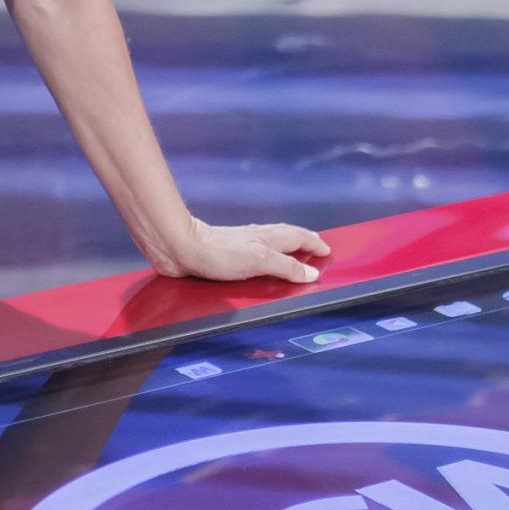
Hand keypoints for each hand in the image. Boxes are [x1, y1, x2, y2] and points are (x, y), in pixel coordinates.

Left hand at [155, 218, 331, 289]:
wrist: (182, 249)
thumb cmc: (219, 253)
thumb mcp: (260, 261)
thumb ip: (286, 266)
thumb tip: (311, 272)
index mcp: (269, 237)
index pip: (299, 237)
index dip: (314, 244)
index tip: (327, 251)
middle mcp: (257, 238)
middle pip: (287, 237)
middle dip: (303, 243)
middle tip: (315, 251)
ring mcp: (242, 245)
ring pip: (271, 244)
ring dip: (285, 250)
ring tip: (293, 259)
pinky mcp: (227, 256)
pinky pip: (255, 256)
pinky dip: (266, 259)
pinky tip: (260, 267)